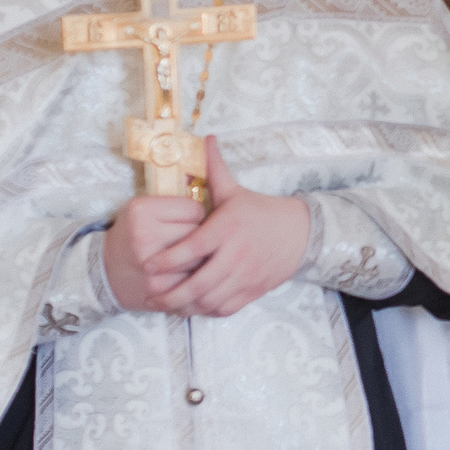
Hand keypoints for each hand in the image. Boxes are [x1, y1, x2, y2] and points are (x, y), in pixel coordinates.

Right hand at [102, 193, 205, 312]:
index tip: (188, 221)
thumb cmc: (133, 235)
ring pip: (200, 259)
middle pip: (200, 234)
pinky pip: (194, 281)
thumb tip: (217, 201)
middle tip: (190, 239)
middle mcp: (144, 236)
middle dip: (201, 237)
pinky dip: (194, 278)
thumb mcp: (144, 209)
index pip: (195, 209)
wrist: (106, 271)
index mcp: (141, 211)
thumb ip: (176, 202)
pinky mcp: (158, 289)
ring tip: (188, 256)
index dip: (197, 216)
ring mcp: (151, 266)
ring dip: (200, 258)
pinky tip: (184, 274)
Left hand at [137, 136, 312, 317]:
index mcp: (227, 228)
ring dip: (186, 306)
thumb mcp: (237, 192)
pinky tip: (194, 308)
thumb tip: (205, 138)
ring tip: (168, 304)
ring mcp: (246, 275)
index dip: (166, 261)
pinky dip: (207, 311)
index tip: (148, 265)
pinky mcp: (254, 289)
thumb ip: (215, 170)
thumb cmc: (261, 212)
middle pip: (198, 282)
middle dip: (170, 293)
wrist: (300, 233)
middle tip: (151, 294)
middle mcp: (236, 254)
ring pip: (210, 299)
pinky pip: (226, 307)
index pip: (191, 249)